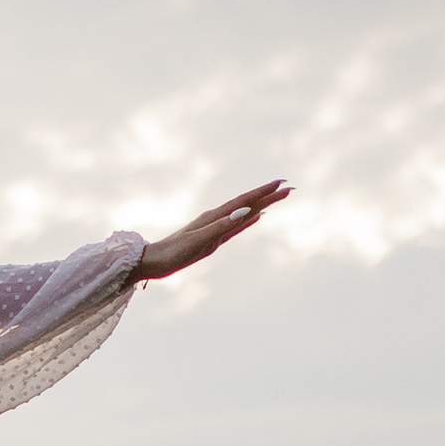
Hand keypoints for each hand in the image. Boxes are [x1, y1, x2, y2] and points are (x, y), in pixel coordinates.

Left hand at [138, 181, 289, 279]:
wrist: (154, 261)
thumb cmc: (175, 253)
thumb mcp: (200, 241)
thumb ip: (222, 227)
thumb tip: (245, 211)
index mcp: (215, 217)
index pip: (244, 201)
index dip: (263, 192)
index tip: (282, 184)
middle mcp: (217, 218)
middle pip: (247, 204)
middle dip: (268, 196)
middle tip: (290, 189)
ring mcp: (215, 227)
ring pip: (244, 212)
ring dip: (261, 205)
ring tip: (278, 198)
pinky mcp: (212, 237)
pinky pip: (236, 225)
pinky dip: (249, 219)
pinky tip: (255, 216)